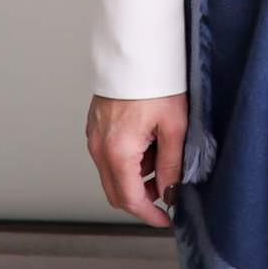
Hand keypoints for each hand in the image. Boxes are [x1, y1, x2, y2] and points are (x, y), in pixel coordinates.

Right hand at [85, 93, 186, 225]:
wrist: (136, 49)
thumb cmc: (155, 81)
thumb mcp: (174, 125)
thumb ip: (170, 165)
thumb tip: (169, 192)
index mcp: (117, 151)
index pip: (129, 200)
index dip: (148, 215)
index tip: (165, 219)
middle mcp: (99, 147)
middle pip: (116, 192)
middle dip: (141, 198)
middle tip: (166, 191)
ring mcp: (94, 135)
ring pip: (112, 173)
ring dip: (135, 176)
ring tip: (161, 154)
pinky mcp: (95, 124)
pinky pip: (108, 154)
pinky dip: (127, 159)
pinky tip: (148, 142)